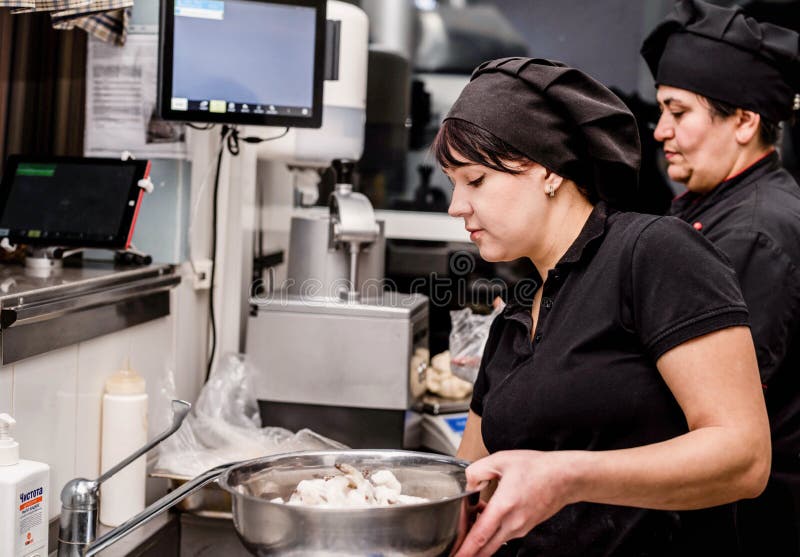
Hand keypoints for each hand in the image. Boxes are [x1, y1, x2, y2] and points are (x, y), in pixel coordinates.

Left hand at [452, 450, 576, 556]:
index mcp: (504, 506)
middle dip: (469, 553)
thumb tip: (469, 483)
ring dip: (480, 538)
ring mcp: (521, 528)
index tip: (455, 556)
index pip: (480, 536)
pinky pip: (504, 534)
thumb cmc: (537, 468)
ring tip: (470, 523)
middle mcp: (513, 523)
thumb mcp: (501, 460)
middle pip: (486, 548)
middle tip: (455, 553)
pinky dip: (492, 531)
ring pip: (494, 542)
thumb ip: (478, 470)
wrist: (565, 477)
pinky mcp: (526, 527)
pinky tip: (487, 515)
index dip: (465, 549)